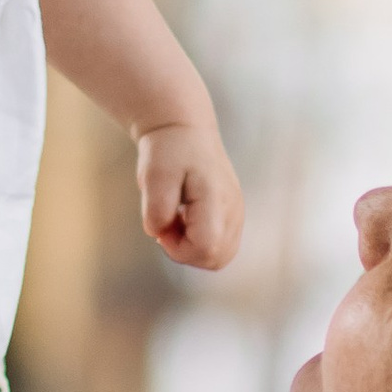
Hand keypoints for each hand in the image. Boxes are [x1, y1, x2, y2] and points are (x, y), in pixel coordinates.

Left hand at [138, 120, 242, 271]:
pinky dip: (200, 243)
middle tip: (168, 224)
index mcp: (216, 198)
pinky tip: (186, 221)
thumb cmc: (169, 150)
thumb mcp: (154, 174)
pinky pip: (221, 247)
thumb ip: (155, 208)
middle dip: (185, 252)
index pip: (206, 248)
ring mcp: (237, 214)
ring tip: (178, 221)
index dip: (178, 248)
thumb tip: (159, 233)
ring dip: (193, 249)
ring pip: (220, 257)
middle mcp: (233, 210)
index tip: (162, 227)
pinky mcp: (234, 217)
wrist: (184, 132)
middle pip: (216, 259)